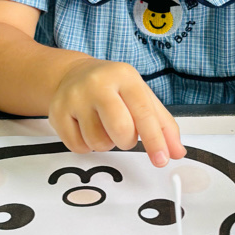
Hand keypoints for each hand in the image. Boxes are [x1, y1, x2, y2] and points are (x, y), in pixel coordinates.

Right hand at [49, 59, 186, 166]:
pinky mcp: (56, 112)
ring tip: (103, 126)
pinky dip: (87, 146)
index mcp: (125, 76)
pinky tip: (87, 128)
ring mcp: (74, 96)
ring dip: (106, 143)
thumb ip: (162, 124)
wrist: (73, 74)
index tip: (162, 159)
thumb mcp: (141, 96)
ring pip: (98, 142)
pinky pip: (78, 146)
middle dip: (127, 141)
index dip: (155, 140)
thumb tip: (177, 151)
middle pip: (120, 130)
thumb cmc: (113, 88)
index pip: (144, 112)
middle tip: (124, 133)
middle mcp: (98, 83)